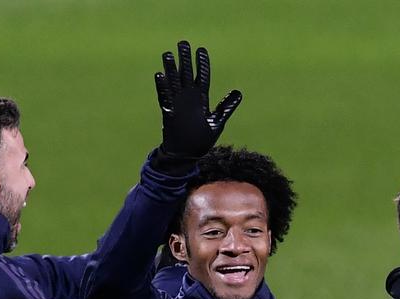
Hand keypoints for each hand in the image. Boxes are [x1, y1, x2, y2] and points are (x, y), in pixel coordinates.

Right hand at [155, 40, 242, 157]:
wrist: (188, 154)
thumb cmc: (202, 138)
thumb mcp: (217, 121)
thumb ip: (226, 106)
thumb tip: (239, 92)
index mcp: (200, 99)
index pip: (202, 77)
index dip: (201, 64)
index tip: (201, 50)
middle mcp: (188, 98)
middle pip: (186, 74)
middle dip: (185, 59)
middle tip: (183, 43)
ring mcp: (177, 104)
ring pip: (173, 82)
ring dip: (171, 69)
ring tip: (169, 54)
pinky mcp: (168, 113)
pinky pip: (164, 97)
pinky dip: (162, 87)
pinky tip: (160, 75)